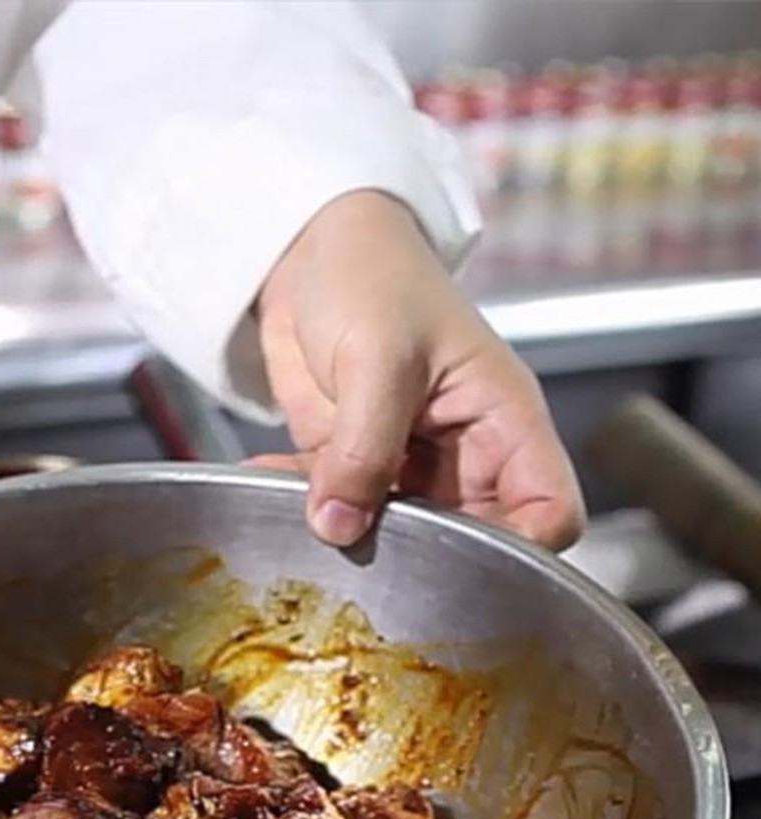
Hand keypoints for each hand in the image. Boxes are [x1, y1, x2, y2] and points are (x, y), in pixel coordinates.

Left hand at [252, 190, 583, 551]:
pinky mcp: (352, 462)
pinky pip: (335, 505)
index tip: (465, 565)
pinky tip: (270, 480)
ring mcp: (407, 462)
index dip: (522, 550)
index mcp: (503, 421)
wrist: (307, 251)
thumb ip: (364, 447)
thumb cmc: (373, 273)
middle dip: (423, 556)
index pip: (549, 511)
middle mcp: (464, 452)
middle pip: (473, 538)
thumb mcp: (378, 357)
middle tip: (367, 554)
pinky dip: (300, 503)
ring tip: (306, 515)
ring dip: (351, 533)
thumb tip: (339, 524)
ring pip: (398, 533)